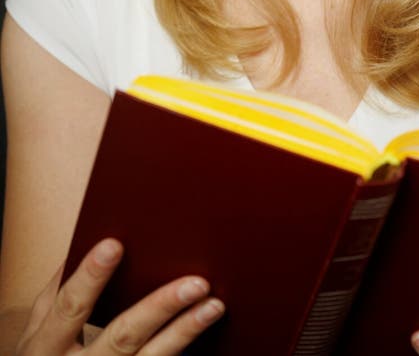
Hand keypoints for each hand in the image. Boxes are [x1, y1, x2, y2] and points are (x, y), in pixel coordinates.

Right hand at [16, 238, 224, 354]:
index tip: (115, 244)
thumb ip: (59, 288)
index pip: (69, 306)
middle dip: (160, 308)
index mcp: (46, 344)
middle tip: (196, 282)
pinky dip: (182, 347)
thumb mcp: (41, 327)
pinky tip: (203, 327)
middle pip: (122, 337)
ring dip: (185, 331)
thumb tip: (89, 237)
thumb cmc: (48, 355)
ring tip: (214, 305)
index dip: (90, 276)